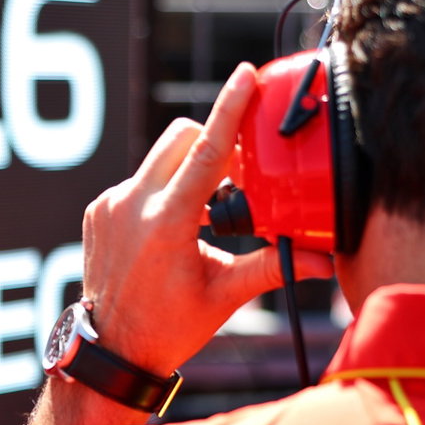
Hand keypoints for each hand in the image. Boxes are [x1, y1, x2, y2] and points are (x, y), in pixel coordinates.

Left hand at [82, 62, 334, 373]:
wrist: (111, 350)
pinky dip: (159, 193)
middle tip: (235, 177)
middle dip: (211, 143)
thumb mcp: (225, 295)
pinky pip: (136, 182)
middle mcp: (133, 205)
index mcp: (168, 222)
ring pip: (158, 159)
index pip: (207, 151)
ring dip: (186, 172)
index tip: (244, 74)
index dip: (230, 109)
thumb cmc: (168, 327)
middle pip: (181, 138)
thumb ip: (273, 267)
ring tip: (203, 215)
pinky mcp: (97, 210)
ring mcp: (110, 205)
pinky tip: (170, 229)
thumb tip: (327, 259)